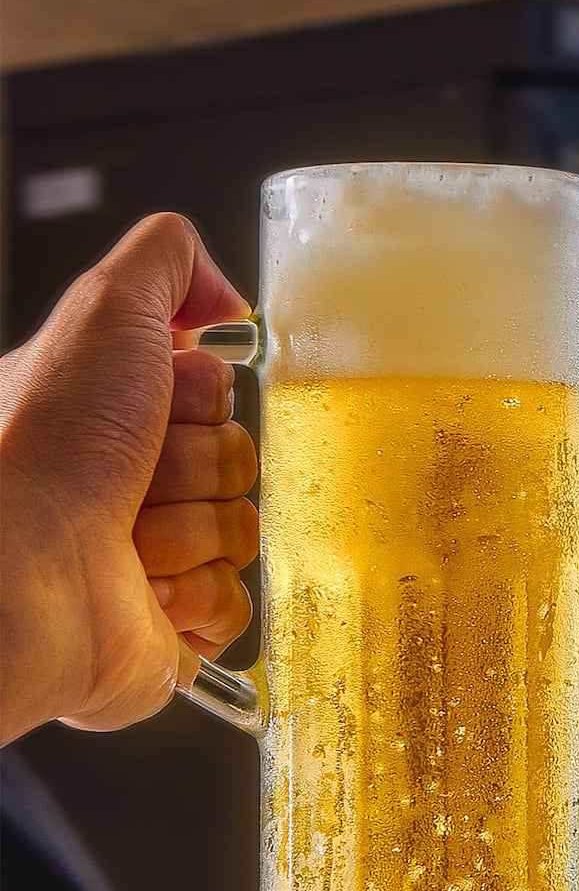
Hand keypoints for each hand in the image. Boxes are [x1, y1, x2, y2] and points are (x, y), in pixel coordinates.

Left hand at [0, 214, 256, 743]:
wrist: (14, 572)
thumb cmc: (40, 448)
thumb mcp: (103, 311)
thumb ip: (167, 263)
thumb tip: (222, 291)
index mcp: (107, 416)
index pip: (216, 396)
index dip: (200, 400)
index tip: (160, 404)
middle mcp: (123, 485)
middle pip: (238, 461)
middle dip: (200, 469)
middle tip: (138, 480)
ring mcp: (147, 560)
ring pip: (242, 532)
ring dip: (195, 533)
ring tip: (129, 542)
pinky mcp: (166, 627)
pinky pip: (236, 605)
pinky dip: (200, 597)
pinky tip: (148, 591)